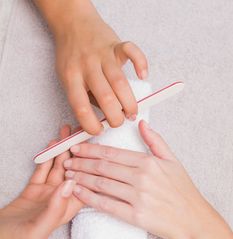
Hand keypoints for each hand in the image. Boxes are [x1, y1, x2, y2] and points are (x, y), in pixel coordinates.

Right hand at [0, 126, 82, 238]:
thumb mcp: (37, 229)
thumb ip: (55, 208)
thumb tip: (71, 184)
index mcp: (66, 210)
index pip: (84, 187)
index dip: (89, 168)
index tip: (92, 149)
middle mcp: (60, 199)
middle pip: (73, 172)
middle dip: (77, 154)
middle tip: (79, 134)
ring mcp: (47, 192)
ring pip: (58, 168)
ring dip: (62, 151)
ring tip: (66, 133)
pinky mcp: (34, 188)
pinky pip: (43, 169)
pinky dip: (47, 157)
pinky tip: (52, 144)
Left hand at [34, 0, 147, 133]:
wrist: (73, 24)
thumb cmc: (71, 56)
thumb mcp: (66, 78)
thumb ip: (82, 96)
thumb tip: (100, 120)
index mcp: (71, 77)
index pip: (80, 107)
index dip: (91, 125)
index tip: (99, 130)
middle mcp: (87, 66)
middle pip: (105, 97)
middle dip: (116, 117)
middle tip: (119, 122)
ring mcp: (103, 54)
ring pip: (120, 82)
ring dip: (129, 102)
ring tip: (132, 113)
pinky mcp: (116, 45)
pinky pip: (132, 51)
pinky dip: (141, 63)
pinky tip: (143, 76)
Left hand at [63, 120, 225, 238]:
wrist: (193, 220)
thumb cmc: (183, 191)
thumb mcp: (173, 161)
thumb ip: (156, 141)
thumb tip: (142, 123)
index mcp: (148, 162)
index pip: (112, 154)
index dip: (91, 150)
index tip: (76, 148)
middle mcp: (140, 178)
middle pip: (103, 167)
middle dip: (81, 163)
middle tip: (66, 161)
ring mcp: (137, 197)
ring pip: (101, 184)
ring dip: (81, 178)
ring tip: (67, 175)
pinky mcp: (135, 216)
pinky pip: (107, 205)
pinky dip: (90, 198)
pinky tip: (78, 193)